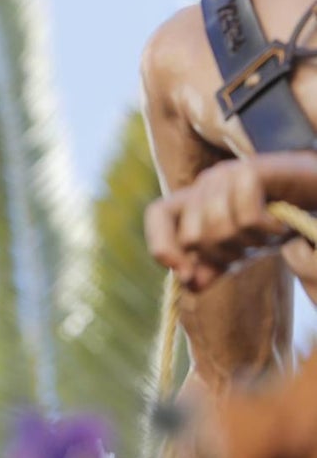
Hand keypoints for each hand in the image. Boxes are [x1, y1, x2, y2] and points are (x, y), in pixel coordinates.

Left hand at [145, 159, 287, 291]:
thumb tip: (189, 285)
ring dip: (250, 243)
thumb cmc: (275, 220)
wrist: (316, 190)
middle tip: (250, 248)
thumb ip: (212, 265)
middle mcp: (204, 184)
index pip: (158, 214)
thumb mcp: (240, 247)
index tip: (183, 274)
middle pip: (192, 236)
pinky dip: (267, 230)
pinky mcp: (250, 172)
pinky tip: (279, 225)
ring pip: (219, 230)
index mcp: (194, 199)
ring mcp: (225, 175)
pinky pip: (247, 218)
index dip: (162, 243)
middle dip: (223, 255)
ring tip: (267, 234)